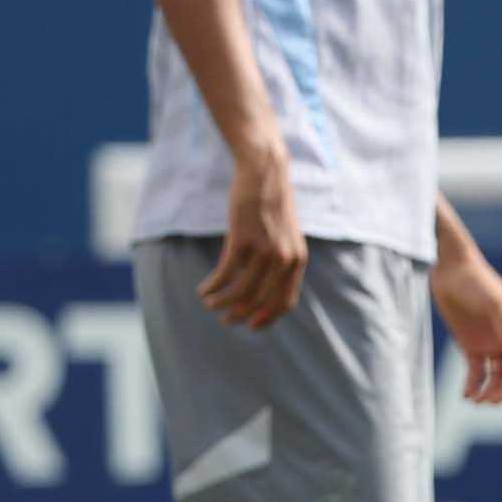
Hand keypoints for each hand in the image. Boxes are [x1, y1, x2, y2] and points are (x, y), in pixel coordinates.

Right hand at [203, 149, 307, 330]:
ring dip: (221, 302)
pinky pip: (225, 274)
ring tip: (208, 302)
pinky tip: (203, 289)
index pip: (285, 302)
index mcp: (297, 261)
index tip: (251, 326)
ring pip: (240, 291)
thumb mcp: (284, 237)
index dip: (267, 318)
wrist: (265, 175)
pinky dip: (212, 286)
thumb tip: (263, 288)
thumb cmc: (270, 207)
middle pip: (260, 301)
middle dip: (239, 315)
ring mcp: (265, 250)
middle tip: (224, 320)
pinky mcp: (243, 240)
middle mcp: (285, 259)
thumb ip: (280, 261)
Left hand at [430, 240, 501, 405]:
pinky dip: (474, 385)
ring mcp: (491, 343)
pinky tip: (466, 394)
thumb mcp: (495, 306)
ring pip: (497, 376)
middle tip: (491, 400)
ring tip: (477, 400)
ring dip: (491, 391)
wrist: (449, 269)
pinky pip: (477, 372)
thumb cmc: (477, 284)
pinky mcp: (471, 346)